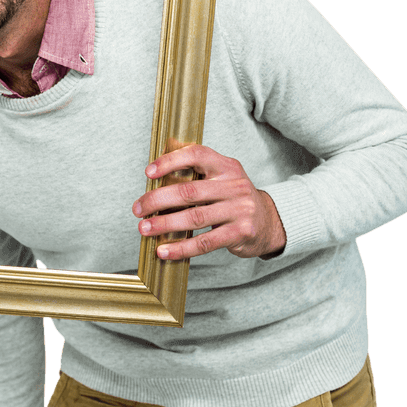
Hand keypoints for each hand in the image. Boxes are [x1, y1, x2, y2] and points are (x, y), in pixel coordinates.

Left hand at [134, 144, 285, 259]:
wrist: (269, 222)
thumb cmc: (232, 199)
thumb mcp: (221, 179)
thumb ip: (195, 175)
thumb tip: (153, 181)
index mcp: (226, 166)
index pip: (196, 155)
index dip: (170, 161)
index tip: (148, 172)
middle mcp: (234, 185)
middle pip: (189, 191)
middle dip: (157, 200)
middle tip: (137, 209)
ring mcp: (240, 210)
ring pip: (194, 217)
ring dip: (164, 224)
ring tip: (145, 229)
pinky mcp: (241, 233)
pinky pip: (205, 242)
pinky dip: (181, 248)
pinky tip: (164, 250)